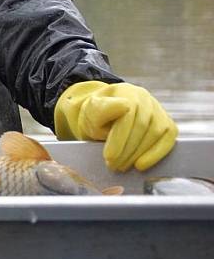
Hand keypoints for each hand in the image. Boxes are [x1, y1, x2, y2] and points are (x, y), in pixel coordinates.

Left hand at [54, 81, 177, 170]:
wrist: (105, 118)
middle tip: (113, 166)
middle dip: (126, 150)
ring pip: (154, 134)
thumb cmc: (97, 116)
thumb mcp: (90, 112)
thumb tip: (124, 107)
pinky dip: (156, 154)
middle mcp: (145, 98)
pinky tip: (141, 166)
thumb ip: (100, 109)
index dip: (119, 138)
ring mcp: (159, 111)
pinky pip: (168, 139)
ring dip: (137, 154)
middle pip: (141, 126)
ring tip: (121, 167)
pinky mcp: (168, 125)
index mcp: (126, 92)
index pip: (127, 115)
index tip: (108, 156)